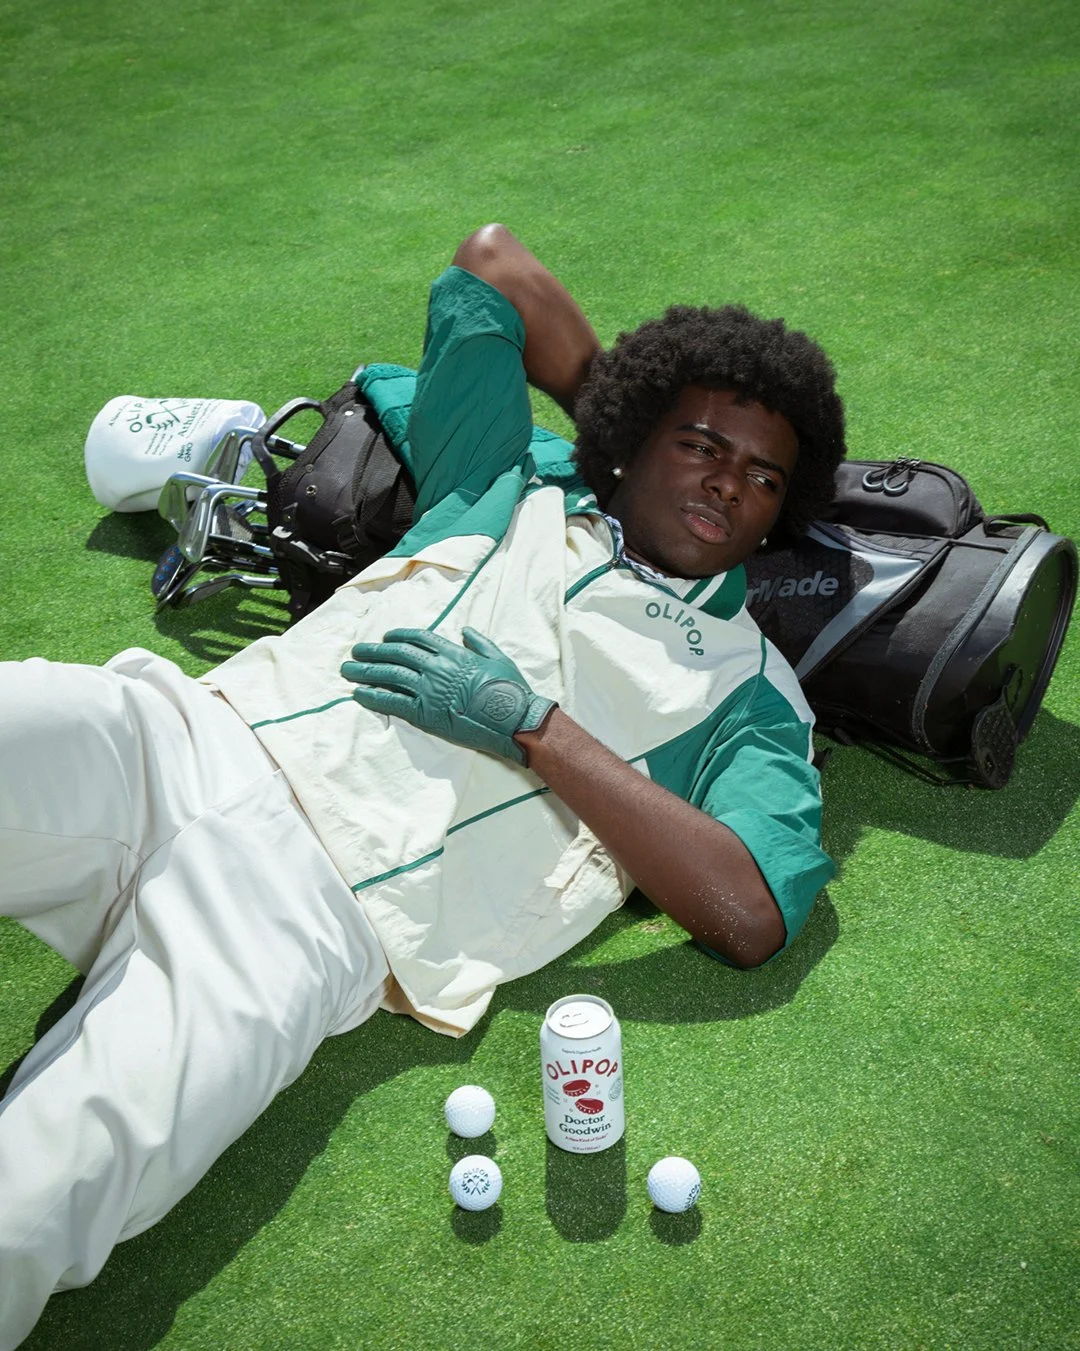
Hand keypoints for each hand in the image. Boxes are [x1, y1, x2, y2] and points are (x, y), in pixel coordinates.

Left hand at [341, 627, 555, 763]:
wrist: (512, 718)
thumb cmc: (509, 690)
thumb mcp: (499, 658)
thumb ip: (479, 642)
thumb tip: (465, 631)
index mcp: (453, 652)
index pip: (418, 638)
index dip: (398, 636)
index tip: (386, 637)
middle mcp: (436, 667)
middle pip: (397, 653)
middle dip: (373, 651)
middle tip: (356, 651)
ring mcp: (428, 689)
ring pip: (389, 675)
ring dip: (365, 671)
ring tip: (348, 670)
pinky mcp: (423, 712)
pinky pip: (391, 701)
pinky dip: (373, 696)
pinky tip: (359, 693)